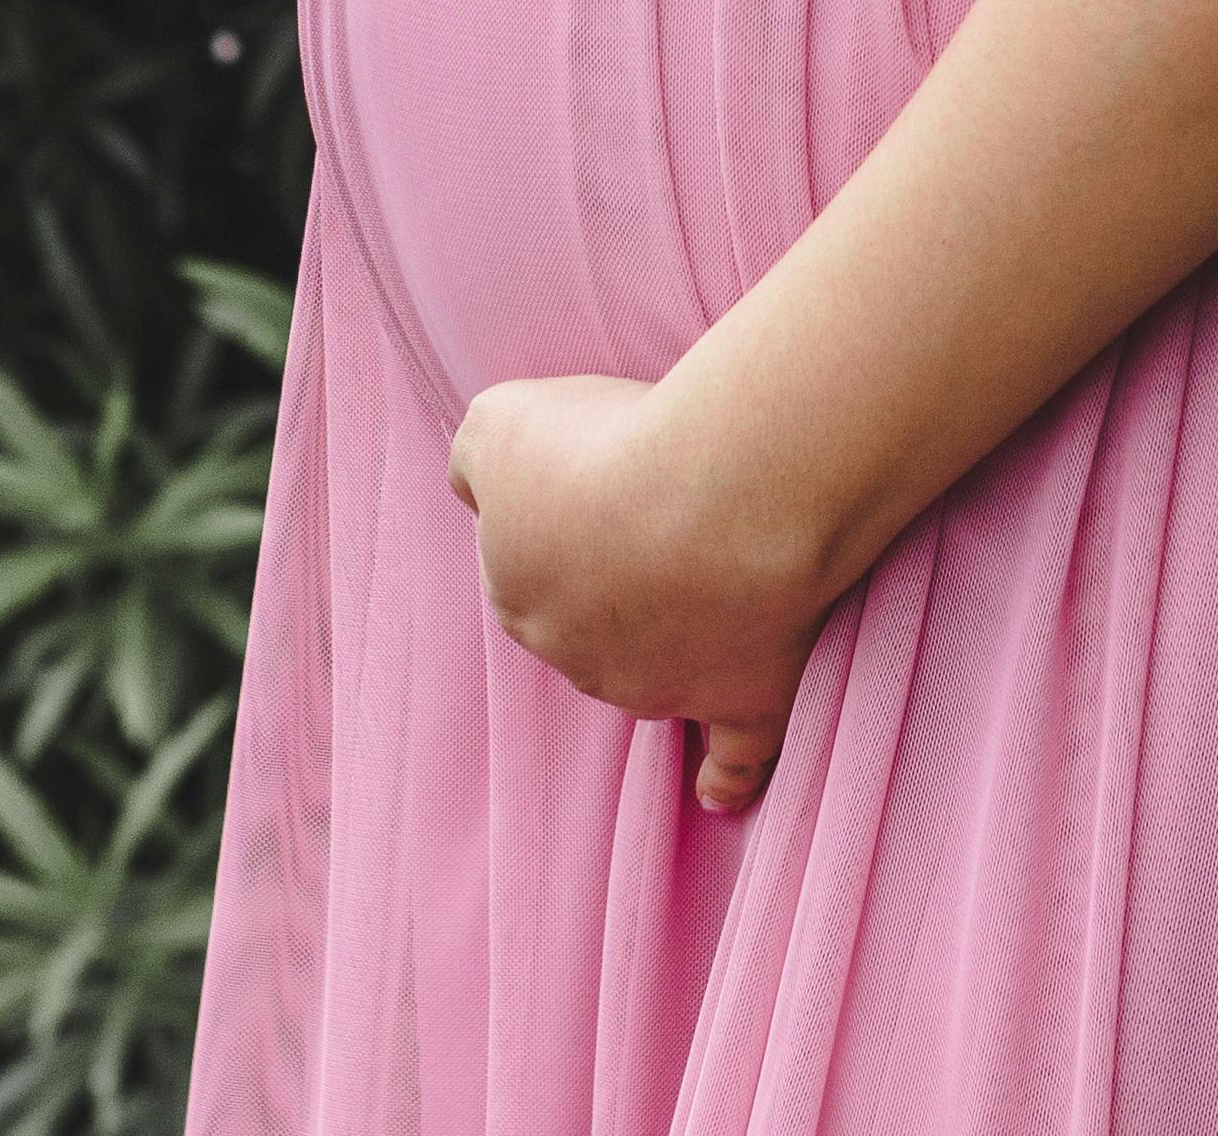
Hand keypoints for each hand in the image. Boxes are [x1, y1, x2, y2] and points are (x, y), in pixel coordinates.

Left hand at [447, 372, 829, 811]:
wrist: (711, 497)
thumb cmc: (606, 448)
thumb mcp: (500, 424)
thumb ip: (476, 458)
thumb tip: (473, 483)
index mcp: (522, 597)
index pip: (528, 565)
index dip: (566, 517)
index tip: (601, 474)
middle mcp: (583, 657)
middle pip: (593, 621)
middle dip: (620, 577)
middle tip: (666, 507)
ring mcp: (663, 688)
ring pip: (656, 673)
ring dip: (676, 638)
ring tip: (714, 574)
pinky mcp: (744, 700)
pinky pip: (735, 756)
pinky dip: (728, 776)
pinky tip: (717, 793)